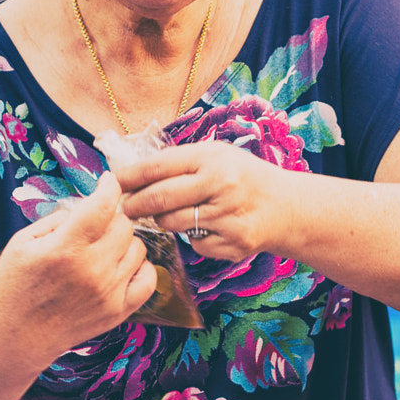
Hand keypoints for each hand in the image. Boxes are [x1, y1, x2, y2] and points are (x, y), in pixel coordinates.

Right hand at [0, 172, 153, 364]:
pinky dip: (140, 267)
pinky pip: (148, 279)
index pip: (103, 205)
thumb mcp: (21, 243)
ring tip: (103, 248)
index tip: (107, 181)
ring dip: (123, 242)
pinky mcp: (118, 312)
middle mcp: (92, 270)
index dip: (109, 186)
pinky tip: (121, 266)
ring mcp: (108, 293)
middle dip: (112, 217)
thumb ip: (57, 219)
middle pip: (124, 225)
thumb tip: (88, 205)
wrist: (14, 339)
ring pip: (138, 248)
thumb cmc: (13, 286)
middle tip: (96, 223)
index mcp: (65, 249)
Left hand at [114, 141, 305, 263]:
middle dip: (133, 204)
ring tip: (163, 215)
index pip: (157, 167)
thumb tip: (132, 173)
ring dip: (160, 221)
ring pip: (172, 224)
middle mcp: (220, 185)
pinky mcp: (233, 243)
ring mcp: (227, 216)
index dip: (129, 177)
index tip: (113, 182)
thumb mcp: (216, 155)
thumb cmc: (242, 176)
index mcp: (211, 158)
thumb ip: (179, 161)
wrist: (286, 207)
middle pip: (159, 199)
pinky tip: (203, 227)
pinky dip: (191, 238)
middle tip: (122, 208)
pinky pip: (194, 244)